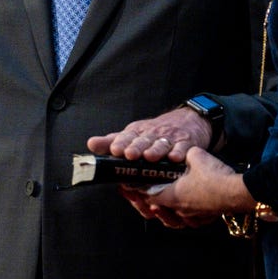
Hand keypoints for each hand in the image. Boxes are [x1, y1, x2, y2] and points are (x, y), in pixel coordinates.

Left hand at [85, 106, 211, 163]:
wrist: (187, 120)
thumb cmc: (155, 132)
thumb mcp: (133, 134)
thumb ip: (111, 141)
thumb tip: (90, 144)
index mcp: (137, 133)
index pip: (127, 137)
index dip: (120, 143)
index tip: (114, 150)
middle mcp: (152, 134)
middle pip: (143, 141)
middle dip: (136, 147)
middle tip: (129, 154)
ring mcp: (170, 138)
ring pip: (161, 144)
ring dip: (155, 150)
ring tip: (149, 157)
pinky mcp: (186, 143)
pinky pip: (183, 148)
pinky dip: (179, 153)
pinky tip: (175, 158)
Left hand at [144, 146, 251, 227]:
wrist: (237, 191)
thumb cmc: (214, 176)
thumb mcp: (195, 155)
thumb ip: (183, 153)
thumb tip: (182, 151)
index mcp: (172, 195)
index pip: (148, 196)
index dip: (139, 192)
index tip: (133, 187)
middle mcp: (180, 209)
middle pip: (159, 209)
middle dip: (150, 203)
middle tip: (143, 197)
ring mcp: (193, 216)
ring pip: (174, 219)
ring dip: (166, 213)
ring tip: (161, 207)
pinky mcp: (205, 218)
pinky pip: (190, 221)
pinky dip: (184, 217)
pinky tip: (184, 212)